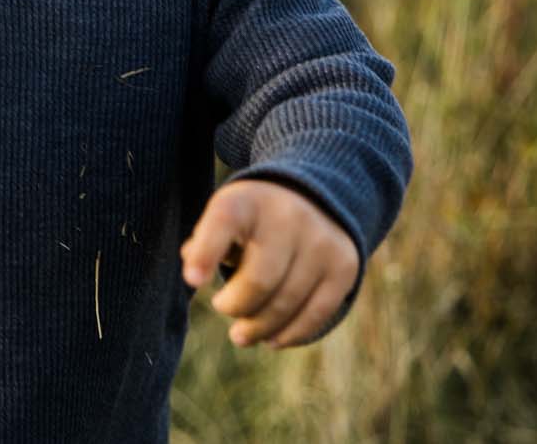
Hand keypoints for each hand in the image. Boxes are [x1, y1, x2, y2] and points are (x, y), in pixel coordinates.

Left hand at [180, 180, 358, 348]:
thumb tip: (194, 273)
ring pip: (287, 303)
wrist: (313, 198)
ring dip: (260, 328)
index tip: (192, 280)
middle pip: (259, 281)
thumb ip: (205, 243)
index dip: (207, 252)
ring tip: (242, 334)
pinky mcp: (344, 266)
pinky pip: (316, 313)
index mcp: (248, 200)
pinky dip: (290, 334)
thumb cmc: (252, 219)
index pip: (224, 222)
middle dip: (235, 306)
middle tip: (223, 308)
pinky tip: (272, 338)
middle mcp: (288, 216)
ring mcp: (321, 241)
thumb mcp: (225, 215)